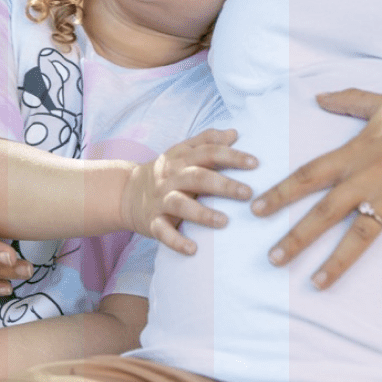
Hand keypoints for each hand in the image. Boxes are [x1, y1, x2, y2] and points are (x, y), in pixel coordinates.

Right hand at [122, 128, 256, 253]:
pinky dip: (176, 242)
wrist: (125, 192)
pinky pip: (163, 232)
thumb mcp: (182, 151)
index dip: (232, 156)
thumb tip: (234, 133)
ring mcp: (161, 200)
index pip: (209, 152)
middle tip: (248, 193)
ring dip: (203, 213)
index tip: (255, 163)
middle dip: (224, 185)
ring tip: (224, 222)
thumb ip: (207, 140)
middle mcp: (172, 177)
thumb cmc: (166, 172)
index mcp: (182, 158)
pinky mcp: (152, 222)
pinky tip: (193, 249)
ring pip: (181, 205)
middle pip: (199, 177)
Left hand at [251, 88, 381, 300]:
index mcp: (356, 152)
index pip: (309, 175)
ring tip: (315, 284)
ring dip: (336, 263)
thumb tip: (318, 95)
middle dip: (296, 236)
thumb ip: (348, 100)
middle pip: (325, 211)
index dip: (281, 193)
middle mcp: (370, 177)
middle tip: (271, 259)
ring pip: (360, 237)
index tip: (256, 210)